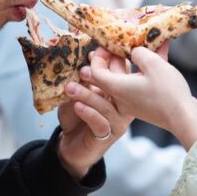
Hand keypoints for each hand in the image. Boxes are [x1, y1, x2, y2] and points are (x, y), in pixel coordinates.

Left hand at [56, 49, 134, 178]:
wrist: (72, 143)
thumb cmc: (77, 113)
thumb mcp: (79, 90)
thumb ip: (85, 77)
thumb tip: (86, 56)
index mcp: (122, 89)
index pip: (121, 70)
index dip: (109, 59)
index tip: (93, 52)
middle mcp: (125, 105)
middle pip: (119, 86)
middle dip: (101, 74)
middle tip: (83, 68)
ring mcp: (119, 120)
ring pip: (107, 105)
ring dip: (87, 95)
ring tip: (70, 88)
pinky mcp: (108, 135)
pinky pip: (100, 122)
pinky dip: (88, 113)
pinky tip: (77, 106)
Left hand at [85, 45, 196, 147]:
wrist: (184, 119)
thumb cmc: (168, 92)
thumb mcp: (153, 63)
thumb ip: (139, 53)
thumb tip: (134, 52)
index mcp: (117, 87)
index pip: (94, 71)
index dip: (98, 56)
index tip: (108, 45)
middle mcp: (120, 97)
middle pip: (106, 76)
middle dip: (110, 59)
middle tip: (118, 45)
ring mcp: (131, 103)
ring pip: (123, 79)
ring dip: (129, 62)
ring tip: (141, 46)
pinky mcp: (143, 105)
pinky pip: (136, 84)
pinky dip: (141, 71)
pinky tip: (158, 56)